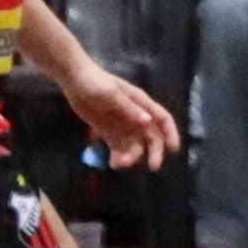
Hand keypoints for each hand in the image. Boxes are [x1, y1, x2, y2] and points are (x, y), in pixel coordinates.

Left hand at [61, 60, 181, 170]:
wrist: (74, 80)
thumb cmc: (95, 82)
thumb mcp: (111, 94)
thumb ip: (129, 108)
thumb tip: (148, 120)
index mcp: (141, 103)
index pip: (162, 119)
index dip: (170, 134)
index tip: (173, 150)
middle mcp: (135, 115)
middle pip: (151, 136)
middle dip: (154, 152)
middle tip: (153, 167)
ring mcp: (122, 124)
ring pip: (134, 145)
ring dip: (132, 156)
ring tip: (120, 164)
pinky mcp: (109, 131)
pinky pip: (118, 147)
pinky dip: (118, 157)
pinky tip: (113, 164)